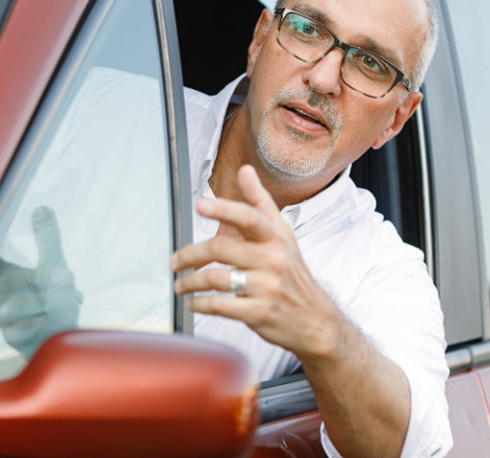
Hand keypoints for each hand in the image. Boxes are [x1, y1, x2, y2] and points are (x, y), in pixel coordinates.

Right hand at [0, 206, 81, 359]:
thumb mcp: (57, 267)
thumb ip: (48, 240)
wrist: (67, 335)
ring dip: (40, 308)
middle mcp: (2, 295)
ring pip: (12, 309)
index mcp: (9, 275)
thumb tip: (42, 208)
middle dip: (32, 290)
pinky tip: (46, 326)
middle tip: (53, 294)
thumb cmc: (61, 299)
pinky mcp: (10, 337)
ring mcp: (4, 317)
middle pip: (3, 288)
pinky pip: (20, 328)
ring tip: (52, 309)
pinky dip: (39, 326)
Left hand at [171, 165, 342, 359]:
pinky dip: (200, 304)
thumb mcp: (282, 235)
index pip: (249, 218)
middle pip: (221, 249)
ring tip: (180, 284)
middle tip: (175, 261)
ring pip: (216, 278)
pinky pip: (220, 306)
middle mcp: (272, 260)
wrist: (315, 319)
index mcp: (275, 238)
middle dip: (189, 255)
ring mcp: (266, 287)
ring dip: (190, 282)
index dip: (224, 209)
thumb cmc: (292, 272)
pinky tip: (194, 302)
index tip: (200, 205)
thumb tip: (245, 170)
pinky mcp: (259, 313)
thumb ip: (260, 202)